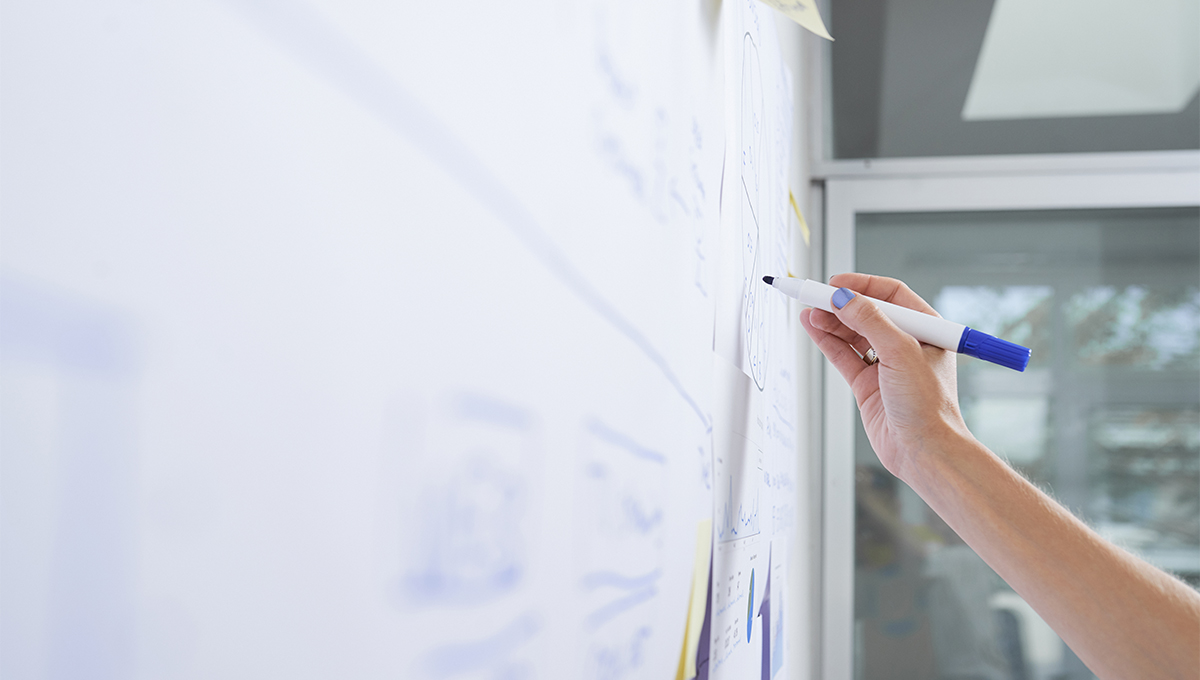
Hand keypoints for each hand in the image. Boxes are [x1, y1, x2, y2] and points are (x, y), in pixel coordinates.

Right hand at [800, 273, 969, 480]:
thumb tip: (843, 298)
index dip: (862, 285)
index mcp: (926, 330)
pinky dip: (827, 341)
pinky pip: (843, 356)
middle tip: (814, 296)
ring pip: (852, 334)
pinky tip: (813, 328)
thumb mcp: (901, 353)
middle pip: (867, 312)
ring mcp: (885, 365)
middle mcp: (906, 344)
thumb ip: (870, 322)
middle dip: (841, 303)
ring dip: (830, 322)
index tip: (835, 283)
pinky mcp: (867, 385)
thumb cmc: (929, 405)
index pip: (891, 294)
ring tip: (808, 312)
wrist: (924, 451)